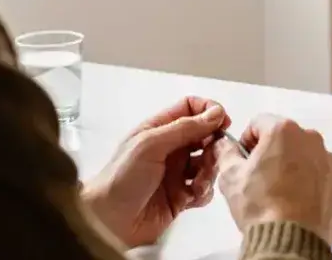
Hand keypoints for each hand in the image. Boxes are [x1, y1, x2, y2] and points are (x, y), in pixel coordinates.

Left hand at [82, 97, 230, 247]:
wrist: (108, 222)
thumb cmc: (121, 179)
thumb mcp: (150, 144)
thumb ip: (184, 128)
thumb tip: (214, 113)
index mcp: (159, 130)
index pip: (191, 109)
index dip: (209, 112)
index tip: (223, 121)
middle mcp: (170, 149)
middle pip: (204, 136)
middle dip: (214, 144)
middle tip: (213, 154)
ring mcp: (176, 173)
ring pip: (208, 163)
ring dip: (210, 170)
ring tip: (198, 181)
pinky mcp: (181, 197)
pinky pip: (204, 188)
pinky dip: (205, 191)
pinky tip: (194, 196)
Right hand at [216, 115, 331, 246]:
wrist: (291, 243)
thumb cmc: (261, 206)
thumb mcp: (230, 177)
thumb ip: (225, 152)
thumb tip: (224, 144)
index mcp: (283, 131)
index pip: (259, 123)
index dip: (247, 140)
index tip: (244, 160)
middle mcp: (311, 140)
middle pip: (286, 138)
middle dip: (273, 153)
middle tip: (262, 179)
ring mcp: (330, 161)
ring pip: (307, 156)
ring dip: (295, 167)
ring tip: (282, 194)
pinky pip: (323, 175)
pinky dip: (313, 184)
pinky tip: (300, 202)